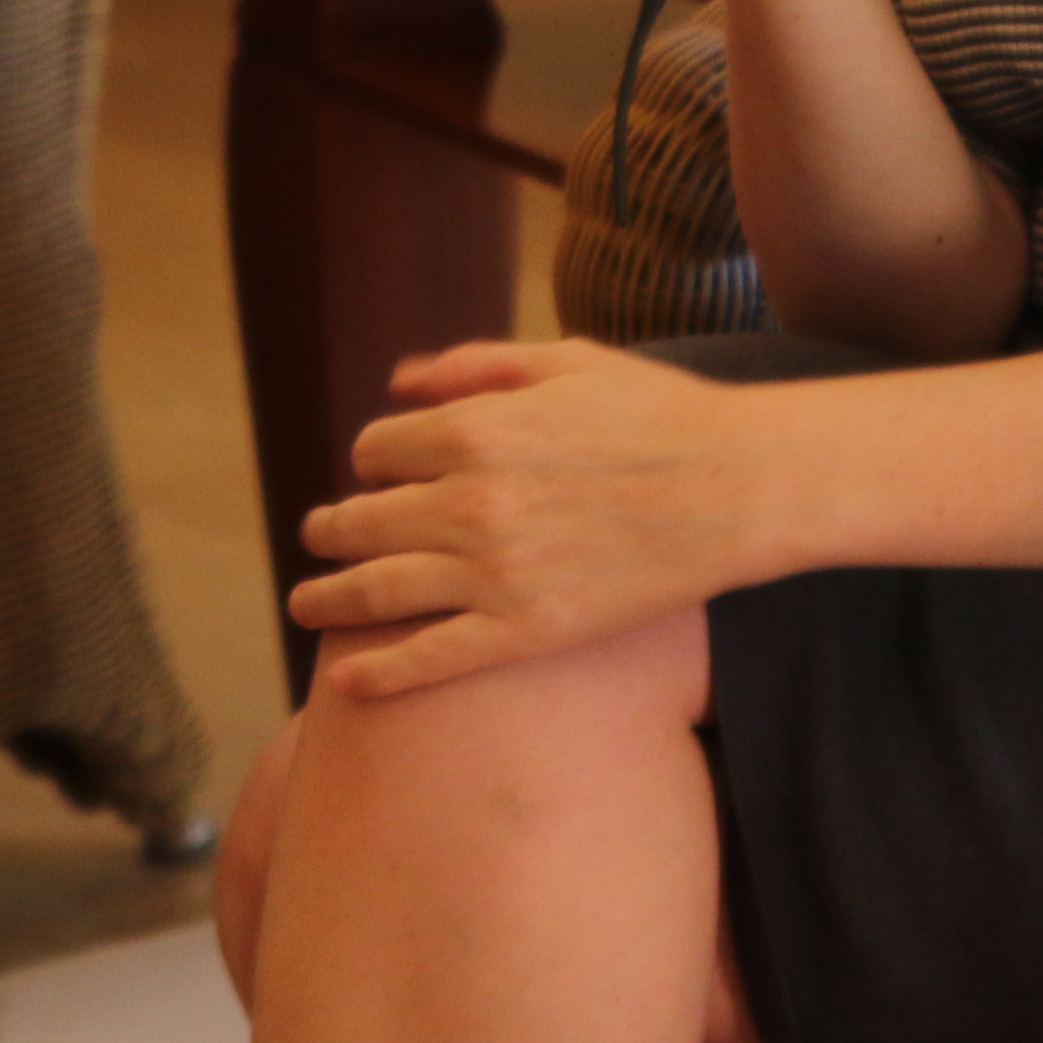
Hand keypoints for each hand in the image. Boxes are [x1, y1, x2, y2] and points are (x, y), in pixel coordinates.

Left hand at [290, 338, 778, 698]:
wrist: (738, 487)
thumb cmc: (658, 413)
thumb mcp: (565, 361)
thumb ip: (474, 365)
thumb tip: (399, 381)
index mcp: (477, 428)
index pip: (379, 450)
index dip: (374, 460)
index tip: (381, 472)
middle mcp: (471, 501)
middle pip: (363, 521)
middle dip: (331, 529)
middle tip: (317, 539)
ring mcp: (494, 574)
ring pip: (378, 591)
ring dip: (328, 597)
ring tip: (305, 602)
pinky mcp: (525, 633)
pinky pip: (431, 659)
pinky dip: (378, 672)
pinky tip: (345, 680)